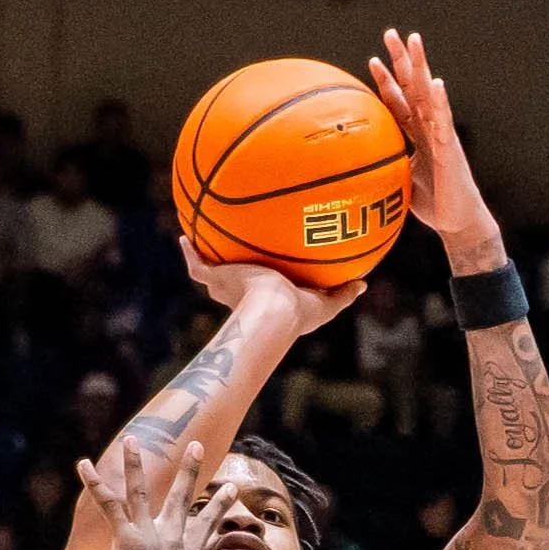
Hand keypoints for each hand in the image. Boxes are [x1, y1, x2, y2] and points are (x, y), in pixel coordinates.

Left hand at [74, 434, 218, 549]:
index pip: (208, 525)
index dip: (220, 506)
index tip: (230, 489)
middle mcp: (174, 538)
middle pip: (183, 497)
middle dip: (191, 469)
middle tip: (197, 445)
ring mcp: (150, 534)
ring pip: (142, 490)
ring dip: (135, 463)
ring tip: (132, 439)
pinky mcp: (126, 538)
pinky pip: (109, 504)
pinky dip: (95, 483)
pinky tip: (83, 465)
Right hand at [179, 238, 364, 335]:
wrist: (273, 311)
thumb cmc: (298, 312)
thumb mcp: (326, 303)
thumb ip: (343, 294)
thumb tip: (364, 284)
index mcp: (267, 298)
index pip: (264, 288)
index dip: (264, 281)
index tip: (268, 272)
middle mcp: (243, 293)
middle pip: (235, 281)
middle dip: (233, 271)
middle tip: (233, 257)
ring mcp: (227, 286)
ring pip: (213, 271)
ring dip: (209, 258)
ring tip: (201, 239)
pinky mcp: (216, 279)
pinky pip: (197, 264)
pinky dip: (189, 252)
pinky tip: (184, 236)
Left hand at [366, 28, 496, 267]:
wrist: (458, 225)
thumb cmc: (433, 205)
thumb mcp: (400, 179)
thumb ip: (385, 162)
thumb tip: (354, 161)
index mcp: (418, 135)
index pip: (400, 102)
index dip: (387, 81)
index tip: (373, 60)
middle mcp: (430, 128)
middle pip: (414, 86)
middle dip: (403, 59)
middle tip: (391, 33)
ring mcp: (442, 136)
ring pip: (429, 94)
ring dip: (421, 66)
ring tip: (414, 39)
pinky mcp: (451, 150)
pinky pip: (444, 124)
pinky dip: (440, 103)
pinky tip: (436, 84)